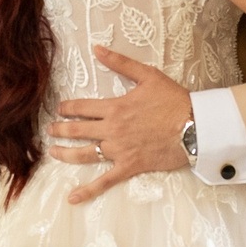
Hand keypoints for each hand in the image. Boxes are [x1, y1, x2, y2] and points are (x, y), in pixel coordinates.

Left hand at [46, 46, 194, 202]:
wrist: (195, 126)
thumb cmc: (174, 100)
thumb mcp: (148, 75)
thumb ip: (120, 62)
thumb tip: (97, 49)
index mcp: (115, 107)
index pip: (81, 108)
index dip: (67, 108)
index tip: (60, 109)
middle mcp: (112, 130)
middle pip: (77, 131)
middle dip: (60, 130)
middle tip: (49, 130)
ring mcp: (119, 150)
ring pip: (85, 154)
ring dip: (65, 153)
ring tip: (53, 152)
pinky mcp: (129, 167)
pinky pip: (105, 181)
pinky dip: (88, 191)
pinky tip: (73, 197)